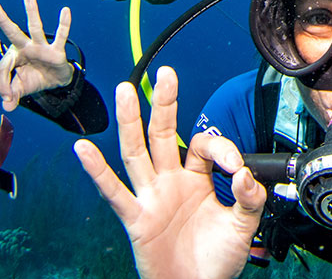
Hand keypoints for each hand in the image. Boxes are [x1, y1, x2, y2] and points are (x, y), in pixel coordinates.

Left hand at [0, 0, 74, 111]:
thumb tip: (7, 105)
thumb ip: (11, 96)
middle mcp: (26, 47)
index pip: (3, 66)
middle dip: (2, 20)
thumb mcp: (20, 89)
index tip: (7, 97)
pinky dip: (64, 24)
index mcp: (15, 56)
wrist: (56, 83)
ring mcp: (41, 47)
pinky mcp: (56, 51)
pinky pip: (60, 36)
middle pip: (12, 32)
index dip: (2, 83)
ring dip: (31, 10)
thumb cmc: (35, 79)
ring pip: (34, 27)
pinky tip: (65, 11)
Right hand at [75, 67, 265, 278]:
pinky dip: (97, 171)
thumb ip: (248, 197)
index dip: (221, 148)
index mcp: (196, 177)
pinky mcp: (137, 218)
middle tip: (165, 74)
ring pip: (137, 152)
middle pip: (163, 133)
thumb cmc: (216, 258)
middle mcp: (170, 180)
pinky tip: (84, 150)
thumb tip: (243, 174)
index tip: (236, 168)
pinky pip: (115, 192)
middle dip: (164, 103)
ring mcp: (151, 196)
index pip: (202, 145)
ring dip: (131, 121)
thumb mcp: (243, 225)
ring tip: (125, 90)